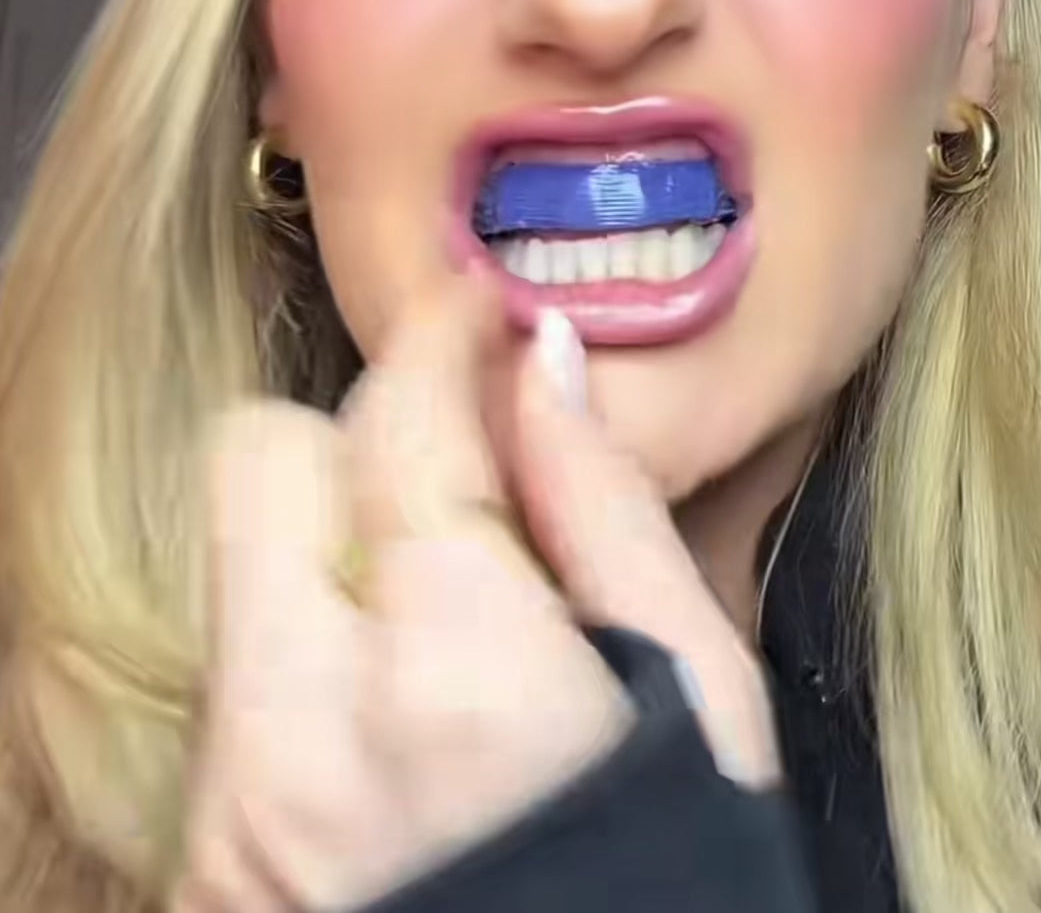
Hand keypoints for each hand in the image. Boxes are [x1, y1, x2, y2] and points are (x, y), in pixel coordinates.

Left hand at [170, 280, 779, 912]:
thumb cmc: (676, 890)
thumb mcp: (699, 703)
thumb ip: (609, 513)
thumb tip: (546, 365)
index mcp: (451, 675)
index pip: (395, 419)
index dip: (442, 337)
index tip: (478, 319)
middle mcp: (299, 735)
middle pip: (256, 461)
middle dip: (355, 435)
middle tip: (459, 472)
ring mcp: (231, 813)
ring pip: (238, 573)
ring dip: (337, 552)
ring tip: (451, 617)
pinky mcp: (207, 868)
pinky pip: (237, 689)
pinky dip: (312, 660)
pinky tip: (406, 718)